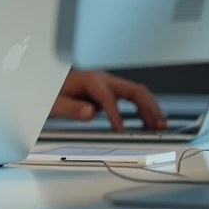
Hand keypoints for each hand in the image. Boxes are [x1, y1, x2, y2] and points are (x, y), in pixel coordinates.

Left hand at [50, 70, 165, 130]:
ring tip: (160, 124)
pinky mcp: (111, 89)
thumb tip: (89, 112)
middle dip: (147, 107)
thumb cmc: (51, 93)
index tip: (120, 130)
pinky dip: (144, 106)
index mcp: (89, 80)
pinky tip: (150, 119)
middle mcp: (102, 78)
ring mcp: (108, 82)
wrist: (48, 83)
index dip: (116, 115)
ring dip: (151, 107)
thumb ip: (71, 108)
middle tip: (156, 125)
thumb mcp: (54, 102)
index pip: (108, 97)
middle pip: (132, 90)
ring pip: (137, 91)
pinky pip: (133, 96)